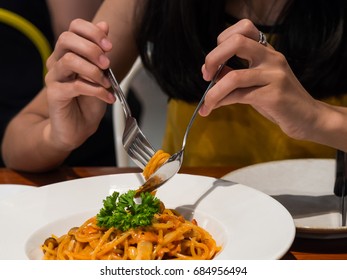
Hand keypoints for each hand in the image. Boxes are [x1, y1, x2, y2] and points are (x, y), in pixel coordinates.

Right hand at [44, 19, 114, 150]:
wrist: (79, 128)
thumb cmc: (89, 102)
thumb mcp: (101, 74)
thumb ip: (100, 52)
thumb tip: (104, 25)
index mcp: (69, 53)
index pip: (74, 28)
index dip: (92, 32)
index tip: (109, 46)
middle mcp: (58, 62)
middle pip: (67, 39)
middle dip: (92, 48)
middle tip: (107, 64)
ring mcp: (54, 78)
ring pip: (70, 61)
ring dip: (94, 71)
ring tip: (107, 84)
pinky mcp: (55, 94)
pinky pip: (76, 86)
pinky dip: (97, 91)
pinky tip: (107, 97)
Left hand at [200, 19, 318, 140]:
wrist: (307, 118)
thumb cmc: (278, 100)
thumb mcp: (256, 83)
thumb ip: (234, 74)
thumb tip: (209, 72)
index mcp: (267, 51)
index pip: (244, 27)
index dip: (222, 40)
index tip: (213, 63)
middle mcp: (272, 58)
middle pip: (237, 42)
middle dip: (213, 57)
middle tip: (206, 75)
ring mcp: (275, 76)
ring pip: (234, 77)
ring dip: (213, 92)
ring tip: (205, 103)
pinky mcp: (274, 96)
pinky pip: (239, 96)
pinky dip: (220, 102)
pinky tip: (213, 108)